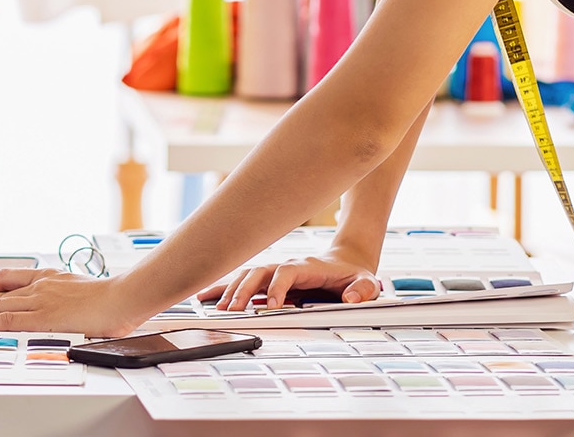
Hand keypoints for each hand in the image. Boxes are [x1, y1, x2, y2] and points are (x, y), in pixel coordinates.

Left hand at [0, 270, 148, 336]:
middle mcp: (40, 285)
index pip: (11, 280)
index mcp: (50, 277)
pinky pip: (6, 319)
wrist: (125, 296)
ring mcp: (40, 299)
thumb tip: (71, 309)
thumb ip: (71, 298)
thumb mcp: (85, 292)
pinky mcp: (42, 315)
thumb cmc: (114, 299)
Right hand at [195, 254, 379, 310]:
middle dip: (244, 290)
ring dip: (229, 289)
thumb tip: (351, 298)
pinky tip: (206, 296)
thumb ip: (363, 290)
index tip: (272, 307)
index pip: (285, 273)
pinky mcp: (269, 279)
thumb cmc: (354, 275)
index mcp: (306, 267)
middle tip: (232, 310)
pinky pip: (243, 281)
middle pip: (258, 272)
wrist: (346, 261)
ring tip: (212, 306)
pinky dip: (224, 287)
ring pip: (246, 275)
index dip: (277, 288)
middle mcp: (286, 266)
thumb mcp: (367, 282)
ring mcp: (275, 271)